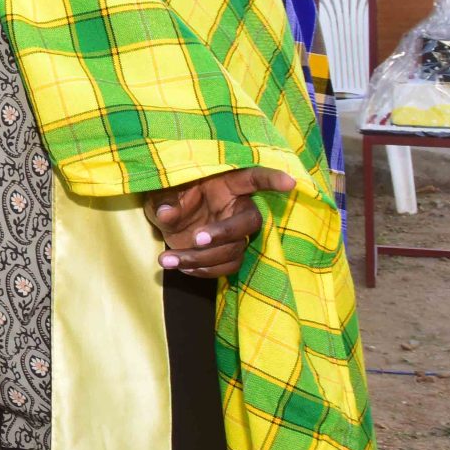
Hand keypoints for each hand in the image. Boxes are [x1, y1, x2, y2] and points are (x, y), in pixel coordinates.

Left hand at [146, 165, 293, 280]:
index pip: (253, 178)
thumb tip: (166, 213)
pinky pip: (228, 267)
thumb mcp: (160, 194)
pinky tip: (180, 267)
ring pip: (235, 250)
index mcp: (226, 184)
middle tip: (197, 239)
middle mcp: (236, 207)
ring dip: (202, 259)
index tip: (289, 182)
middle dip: (225, 233)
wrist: (164, 218)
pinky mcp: (228, 252)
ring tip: (168, 260)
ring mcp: (234, 232)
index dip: (271, 179)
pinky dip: (203, 271)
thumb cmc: (168, 197)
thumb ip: (165, 201)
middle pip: (250, 221)